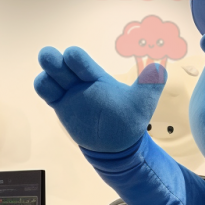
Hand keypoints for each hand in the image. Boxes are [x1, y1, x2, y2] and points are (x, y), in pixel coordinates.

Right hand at [34, 46, 166, 152]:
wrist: (116, 146)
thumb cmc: (128, 121)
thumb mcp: (141, 103)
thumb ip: (149, 86)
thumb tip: (160, 69)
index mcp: (96, 76)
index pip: (80, 61)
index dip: (76, 59)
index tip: (73, 59)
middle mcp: (80, 82)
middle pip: (60, 63)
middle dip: (53, 58)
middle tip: (50, 58)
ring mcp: (69, 94)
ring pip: (50, 75)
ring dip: (46, 72)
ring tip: (48, 80)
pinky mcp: (61, 106)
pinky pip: (46, 91)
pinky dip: (43, 86)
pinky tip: (48, 89)